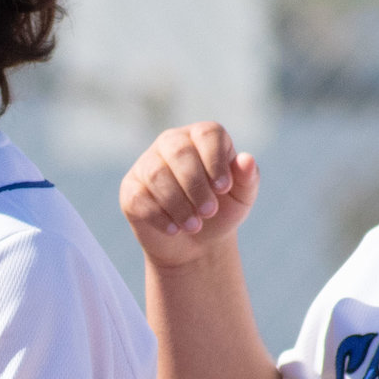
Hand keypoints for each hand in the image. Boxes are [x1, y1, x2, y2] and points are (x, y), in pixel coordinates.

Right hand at [119, 122, 259, 268]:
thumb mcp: (241, 197)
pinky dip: (159, 216)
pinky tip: (175, 230)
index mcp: (202, 138)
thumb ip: (247, 178)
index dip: (215, 160)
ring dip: (178, 204)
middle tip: (209, 212)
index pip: (207, 134)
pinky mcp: (130, 189)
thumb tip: (246, 159)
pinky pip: (139, 197)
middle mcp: (171, 143)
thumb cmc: (221, 211)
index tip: (223, 188)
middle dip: (195, 185)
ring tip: (194, 226)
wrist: (196, 244)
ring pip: (157, 174)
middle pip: (179, 151)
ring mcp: (147, 164)